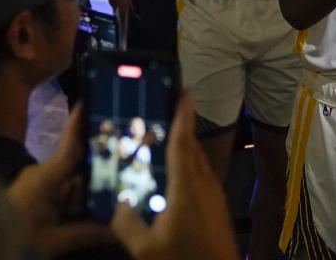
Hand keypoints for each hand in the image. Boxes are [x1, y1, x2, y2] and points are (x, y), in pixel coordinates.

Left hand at [6, 103, 114, 255]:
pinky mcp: (36, 193)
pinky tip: (96, 208)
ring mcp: (38, 183)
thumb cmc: (17, 236)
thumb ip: (88, 232)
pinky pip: (63, 190)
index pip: (68, 146)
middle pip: (78, 166)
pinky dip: (78, 198)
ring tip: (118, 196)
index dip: (79, 123)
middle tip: (128, 169)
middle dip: (101, 170)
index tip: (89, 100)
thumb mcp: (55, 240)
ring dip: (90, 190)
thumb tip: (119, 228)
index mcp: (44, 179)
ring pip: (72, 180)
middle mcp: (41, 174)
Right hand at [111, 91, 239, 259]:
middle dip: (179, 126)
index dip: (183, 115)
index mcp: (187, 188)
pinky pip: (201, 175)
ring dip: (183, 146)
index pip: (183, 142)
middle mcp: (204, 184)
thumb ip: (126, 225)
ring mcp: (214, 195)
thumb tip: (118, 205)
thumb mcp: (146, 250)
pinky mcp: (217, 205)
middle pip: (191, 147)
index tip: (185, 91)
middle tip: (159, 111)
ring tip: (161, 139)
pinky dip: (187, 165)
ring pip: (197, 161)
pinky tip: (172, 176)